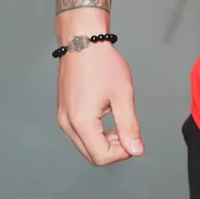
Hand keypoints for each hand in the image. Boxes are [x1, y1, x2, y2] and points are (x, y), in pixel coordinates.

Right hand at [56, 39, 143, 164]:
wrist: (84, 42)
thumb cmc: (103, 64)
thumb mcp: (123, 95)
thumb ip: (129, 125)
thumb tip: (136, 150)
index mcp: (81, 122)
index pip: (101, 156)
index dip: (123, 153)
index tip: (137, 140)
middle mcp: (67, 123)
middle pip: (92, 154)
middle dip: (115, 148)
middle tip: (131, 132)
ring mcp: (63, 117)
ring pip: (85, 144)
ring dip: (106, 140)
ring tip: (121, 121)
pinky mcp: (64, 110)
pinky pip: (80, 131)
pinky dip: (96, 131)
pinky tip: (109, 114)